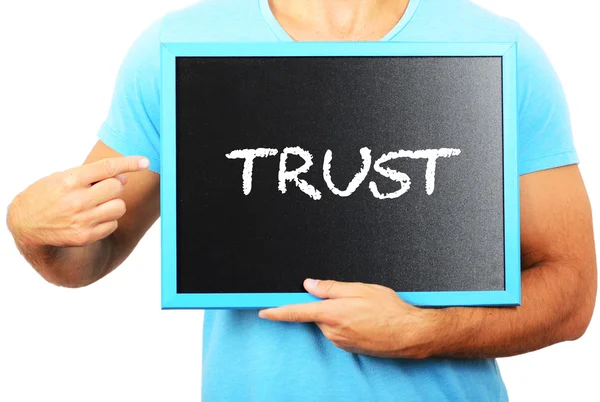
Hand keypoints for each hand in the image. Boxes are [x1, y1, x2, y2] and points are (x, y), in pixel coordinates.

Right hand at [7, 156, 148, 247]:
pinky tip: (92, 218)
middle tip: (101, 189)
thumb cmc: (48, 194)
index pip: (107, 168)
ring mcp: (82, 220)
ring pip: (119, 207)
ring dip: (113, 204)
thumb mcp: (63, 177)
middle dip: (114, 186)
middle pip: (117, 188)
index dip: (129, 163)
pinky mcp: (85, 236)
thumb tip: (123, 179)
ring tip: (97, 204)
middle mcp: (77, 200)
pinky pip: (113, 224)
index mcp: (71, 180)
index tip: (145, 161)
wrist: (25, 223)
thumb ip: (92, 176)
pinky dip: (107, 220)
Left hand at [259, 279, 440, 358]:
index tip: (263, 312)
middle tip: (350, 297)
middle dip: (327, 305)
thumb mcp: (360, 289)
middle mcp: (332, 331)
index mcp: (331, 313)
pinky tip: (366, 320)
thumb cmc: (389, 310)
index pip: (296, 312)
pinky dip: (347, 324)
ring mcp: (340, 342)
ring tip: (364, 309)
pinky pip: (339, 332)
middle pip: (316, 315)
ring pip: (329, 323)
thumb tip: (309, 284)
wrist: (410, 334)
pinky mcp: (349, 348)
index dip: (277, 311)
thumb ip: (331, 287)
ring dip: (339, 314)